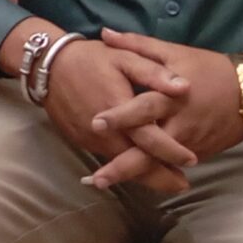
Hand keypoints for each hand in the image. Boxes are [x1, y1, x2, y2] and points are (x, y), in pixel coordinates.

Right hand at [41, 38, 194, 193]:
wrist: (49, 66)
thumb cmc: (91, 59)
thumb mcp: (125, 57)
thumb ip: (155, 73)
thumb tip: (185, 87)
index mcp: (120, 110)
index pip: (150, 140)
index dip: (172, 152)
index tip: (193, 160)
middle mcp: (104, 132)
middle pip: (136, 163)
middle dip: (160, 177)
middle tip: (182, 185)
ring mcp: (90, 140)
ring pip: (120, 164)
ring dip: (143, 174)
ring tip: (166, 180)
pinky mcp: (80, 141)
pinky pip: (107, 157)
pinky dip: (124, 164)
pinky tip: (136, 165)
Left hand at [81, 33, 242, 188]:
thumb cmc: (209, 69)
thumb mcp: (174, 52)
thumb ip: (137, 44)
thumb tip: (104, 33)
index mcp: (172, 97)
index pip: (144, 109)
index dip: (121, 117)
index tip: (95, 123)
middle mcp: (180, 125)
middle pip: (150, 149)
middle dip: (123, 165)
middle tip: (97, 178)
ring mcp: (190, 143)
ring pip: (159, 163)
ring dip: (133, 175)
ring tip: (103, 182)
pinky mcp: (198, 153)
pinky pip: (170, 165)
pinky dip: (151, 173)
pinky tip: (127, 180)